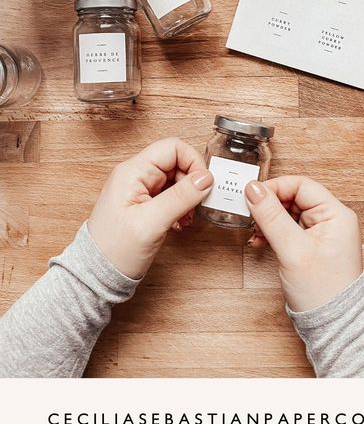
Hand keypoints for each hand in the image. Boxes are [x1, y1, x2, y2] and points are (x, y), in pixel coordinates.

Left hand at [88, 137, 212, 279]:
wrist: (97, 276)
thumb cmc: (114, 250)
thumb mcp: (151, 222)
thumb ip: (180, 197)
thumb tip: (206, 177)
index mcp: (133, 171)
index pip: (172, 148)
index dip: (193, 162)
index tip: (203, 185)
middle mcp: (135, 175)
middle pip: (176, 162)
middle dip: (192, 182)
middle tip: (196, 206)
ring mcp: (139, 189)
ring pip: (175, 178)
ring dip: (187, 196)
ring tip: (186, 218)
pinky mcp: (144, 203)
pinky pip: (170, 194)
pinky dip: (180, 206)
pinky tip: (179, 222)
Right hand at [244, 176, 361, 311]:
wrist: (333, 327)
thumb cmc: (322, 292)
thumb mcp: (292, 250)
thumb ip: (271, 216)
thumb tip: (253, 189)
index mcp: (337, 214)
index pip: (301, 185)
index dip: (275, 188)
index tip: (252, 197)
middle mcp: (333, 220)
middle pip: (295, 197)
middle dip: (270, 206)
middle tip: (250, 217)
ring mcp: (324, 233)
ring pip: (290, 213)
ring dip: (269, 220)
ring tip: (255, 233)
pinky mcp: (314, 246)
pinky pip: (290, 228)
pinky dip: (274, 232)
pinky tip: (261, 241)